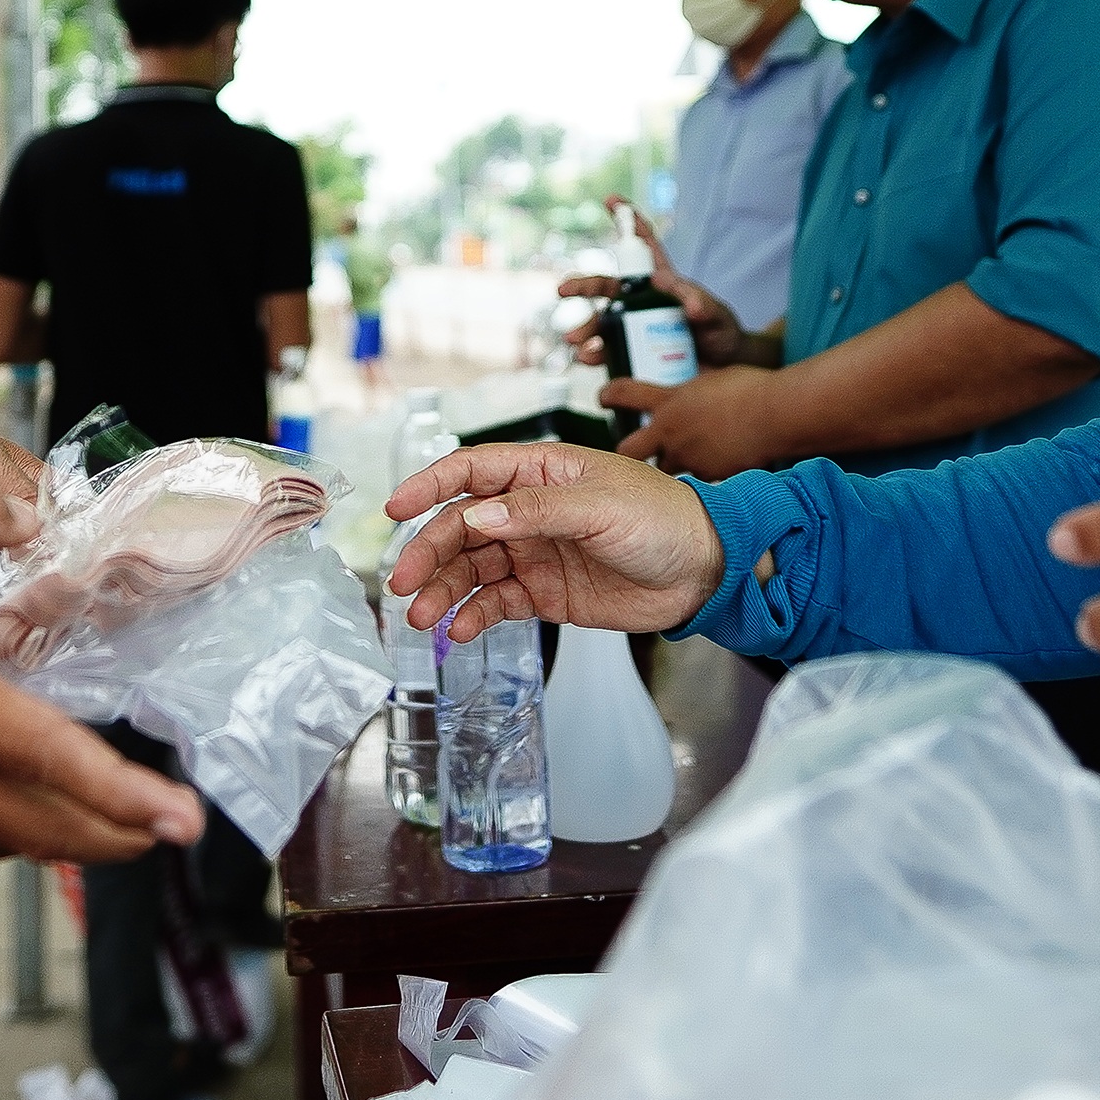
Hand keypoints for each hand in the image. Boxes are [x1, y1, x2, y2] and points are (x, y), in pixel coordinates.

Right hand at [383, 442, 726, 640]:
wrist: (704, 571)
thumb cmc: (661, 518)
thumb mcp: (600, 507)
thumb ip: (536, 510)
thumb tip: (477, 515)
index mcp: (540, 472)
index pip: (471, 469)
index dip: (429, 486)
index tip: (395, 509)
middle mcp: (527, 511)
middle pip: (461, 526)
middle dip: (428, 553)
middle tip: (404, 584)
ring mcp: (533, 552)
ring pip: (472, 568)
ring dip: (444, 590)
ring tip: (422, 617)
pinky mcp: (544, 592)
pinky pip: (497, 602)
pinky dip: (475, 615)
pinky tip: (461, 629)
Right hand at [555, 201, 746, 368]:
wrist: (724, 370)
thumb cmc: (721, 332)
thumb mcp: (716, 314)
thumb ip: (702, 305)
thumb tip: (682, 299)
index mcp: (660, 281)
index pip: (644, 245)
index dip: (628, 221)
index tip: (611, 199)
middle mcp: (639, 302)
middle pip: (605, 286)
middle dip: (581, 285)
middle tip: (562, 290)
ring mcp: (633, 328)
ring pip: (599, 322)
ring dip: (584, 328)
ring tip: (576, 339)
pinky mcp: (631, 354)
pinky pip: (606, 353)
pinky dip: (593, 355)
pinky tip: (587, 357)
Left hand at [609, 364, 785, 478]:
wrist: (775, 413)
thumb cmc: (751, 390)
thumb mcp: (711, 381)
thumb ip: (692, 393)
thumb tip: (687, 393)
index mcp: (670, 404)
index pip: (625, 395)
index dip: (610, 396)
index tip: (604, 398)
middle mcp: (672, 434)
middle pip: (629, 451)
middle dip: (626, 455)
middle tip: (627, 458)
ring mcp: (689, 459)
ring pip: (661, 476)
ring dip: (662, 477)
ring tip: (666, 482)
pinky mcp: (709, 480)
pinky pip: (696, 488)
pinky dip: (699, 487)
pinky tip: (707, 488)